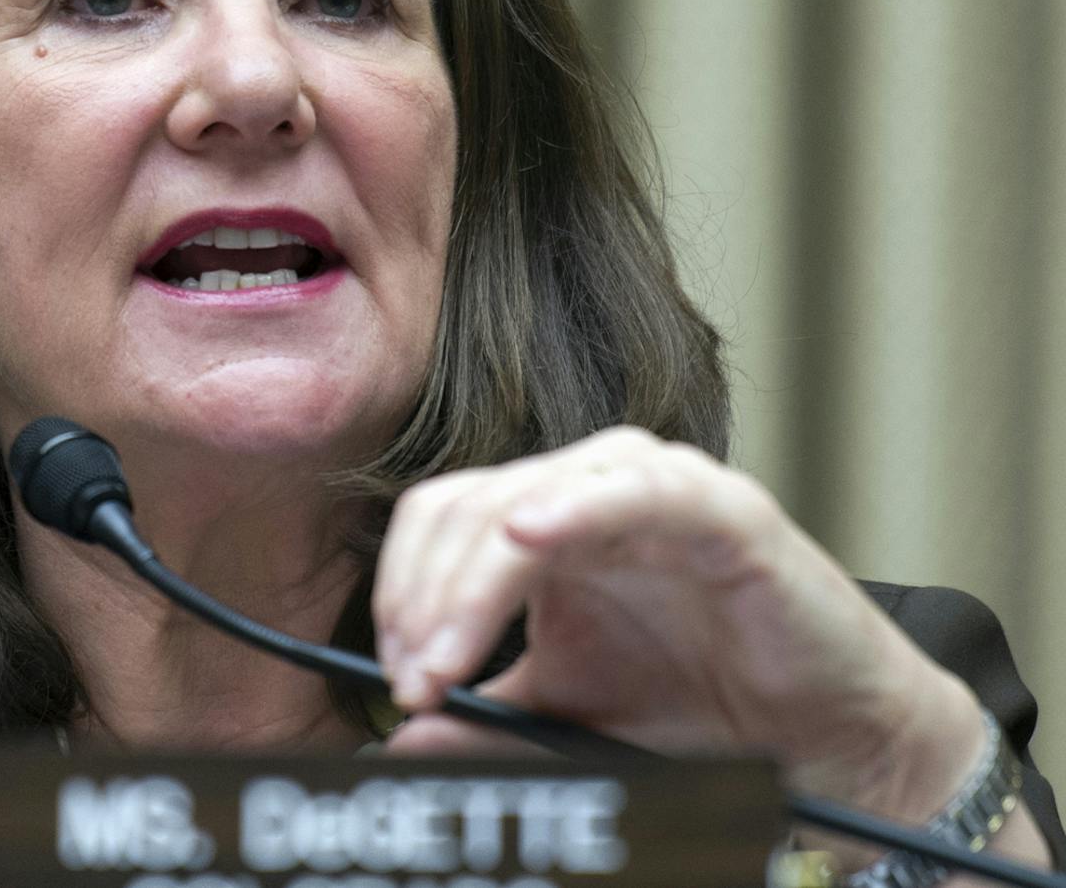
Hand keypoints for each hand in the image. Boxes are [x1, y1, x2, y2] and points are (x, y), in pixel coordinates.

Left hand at [370, 427, 989, 825]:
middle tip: (418, 682)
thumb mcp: (569, 725)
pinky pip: (637, 487)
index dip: (401, 590)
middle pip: (466, 510)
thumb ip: (486, 724)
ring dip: (471, 581)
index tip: (399, 679)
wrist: (832, 740)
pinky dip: (576, 504)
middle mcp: (587, 494)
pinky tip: (527, 536)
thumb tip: (396, 738)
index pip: (440, 521)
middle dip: (425, 600)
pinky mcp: (725, 511)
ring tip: (450, 657)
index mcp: (544, 527)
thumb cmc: (705, 714)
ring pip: (526, 499)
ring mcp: (654, 492)